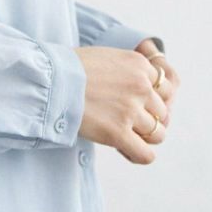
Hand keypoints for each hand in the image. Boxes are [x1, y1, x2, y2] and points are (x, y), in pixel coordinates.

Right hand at [74, 43, 177, 164]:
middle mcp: (141, 86)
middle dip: (146, 119)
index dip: (150, 99)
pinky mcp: (118, 132)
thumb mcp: (106, 57)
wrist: (48, 80)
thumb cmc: (68, 68)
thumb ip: (127, 71)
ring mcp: (131, 110)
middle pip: (162, 112)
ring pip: (158, 133)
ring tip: (124, 135)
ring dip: (143, 137)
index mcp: (140, 65)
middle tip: (125, 121)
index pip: (164, 88)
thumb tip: (134, 90)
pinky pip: (145, 154)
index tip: (135, 105)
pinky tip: (126, 149)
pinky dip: (138, 155)